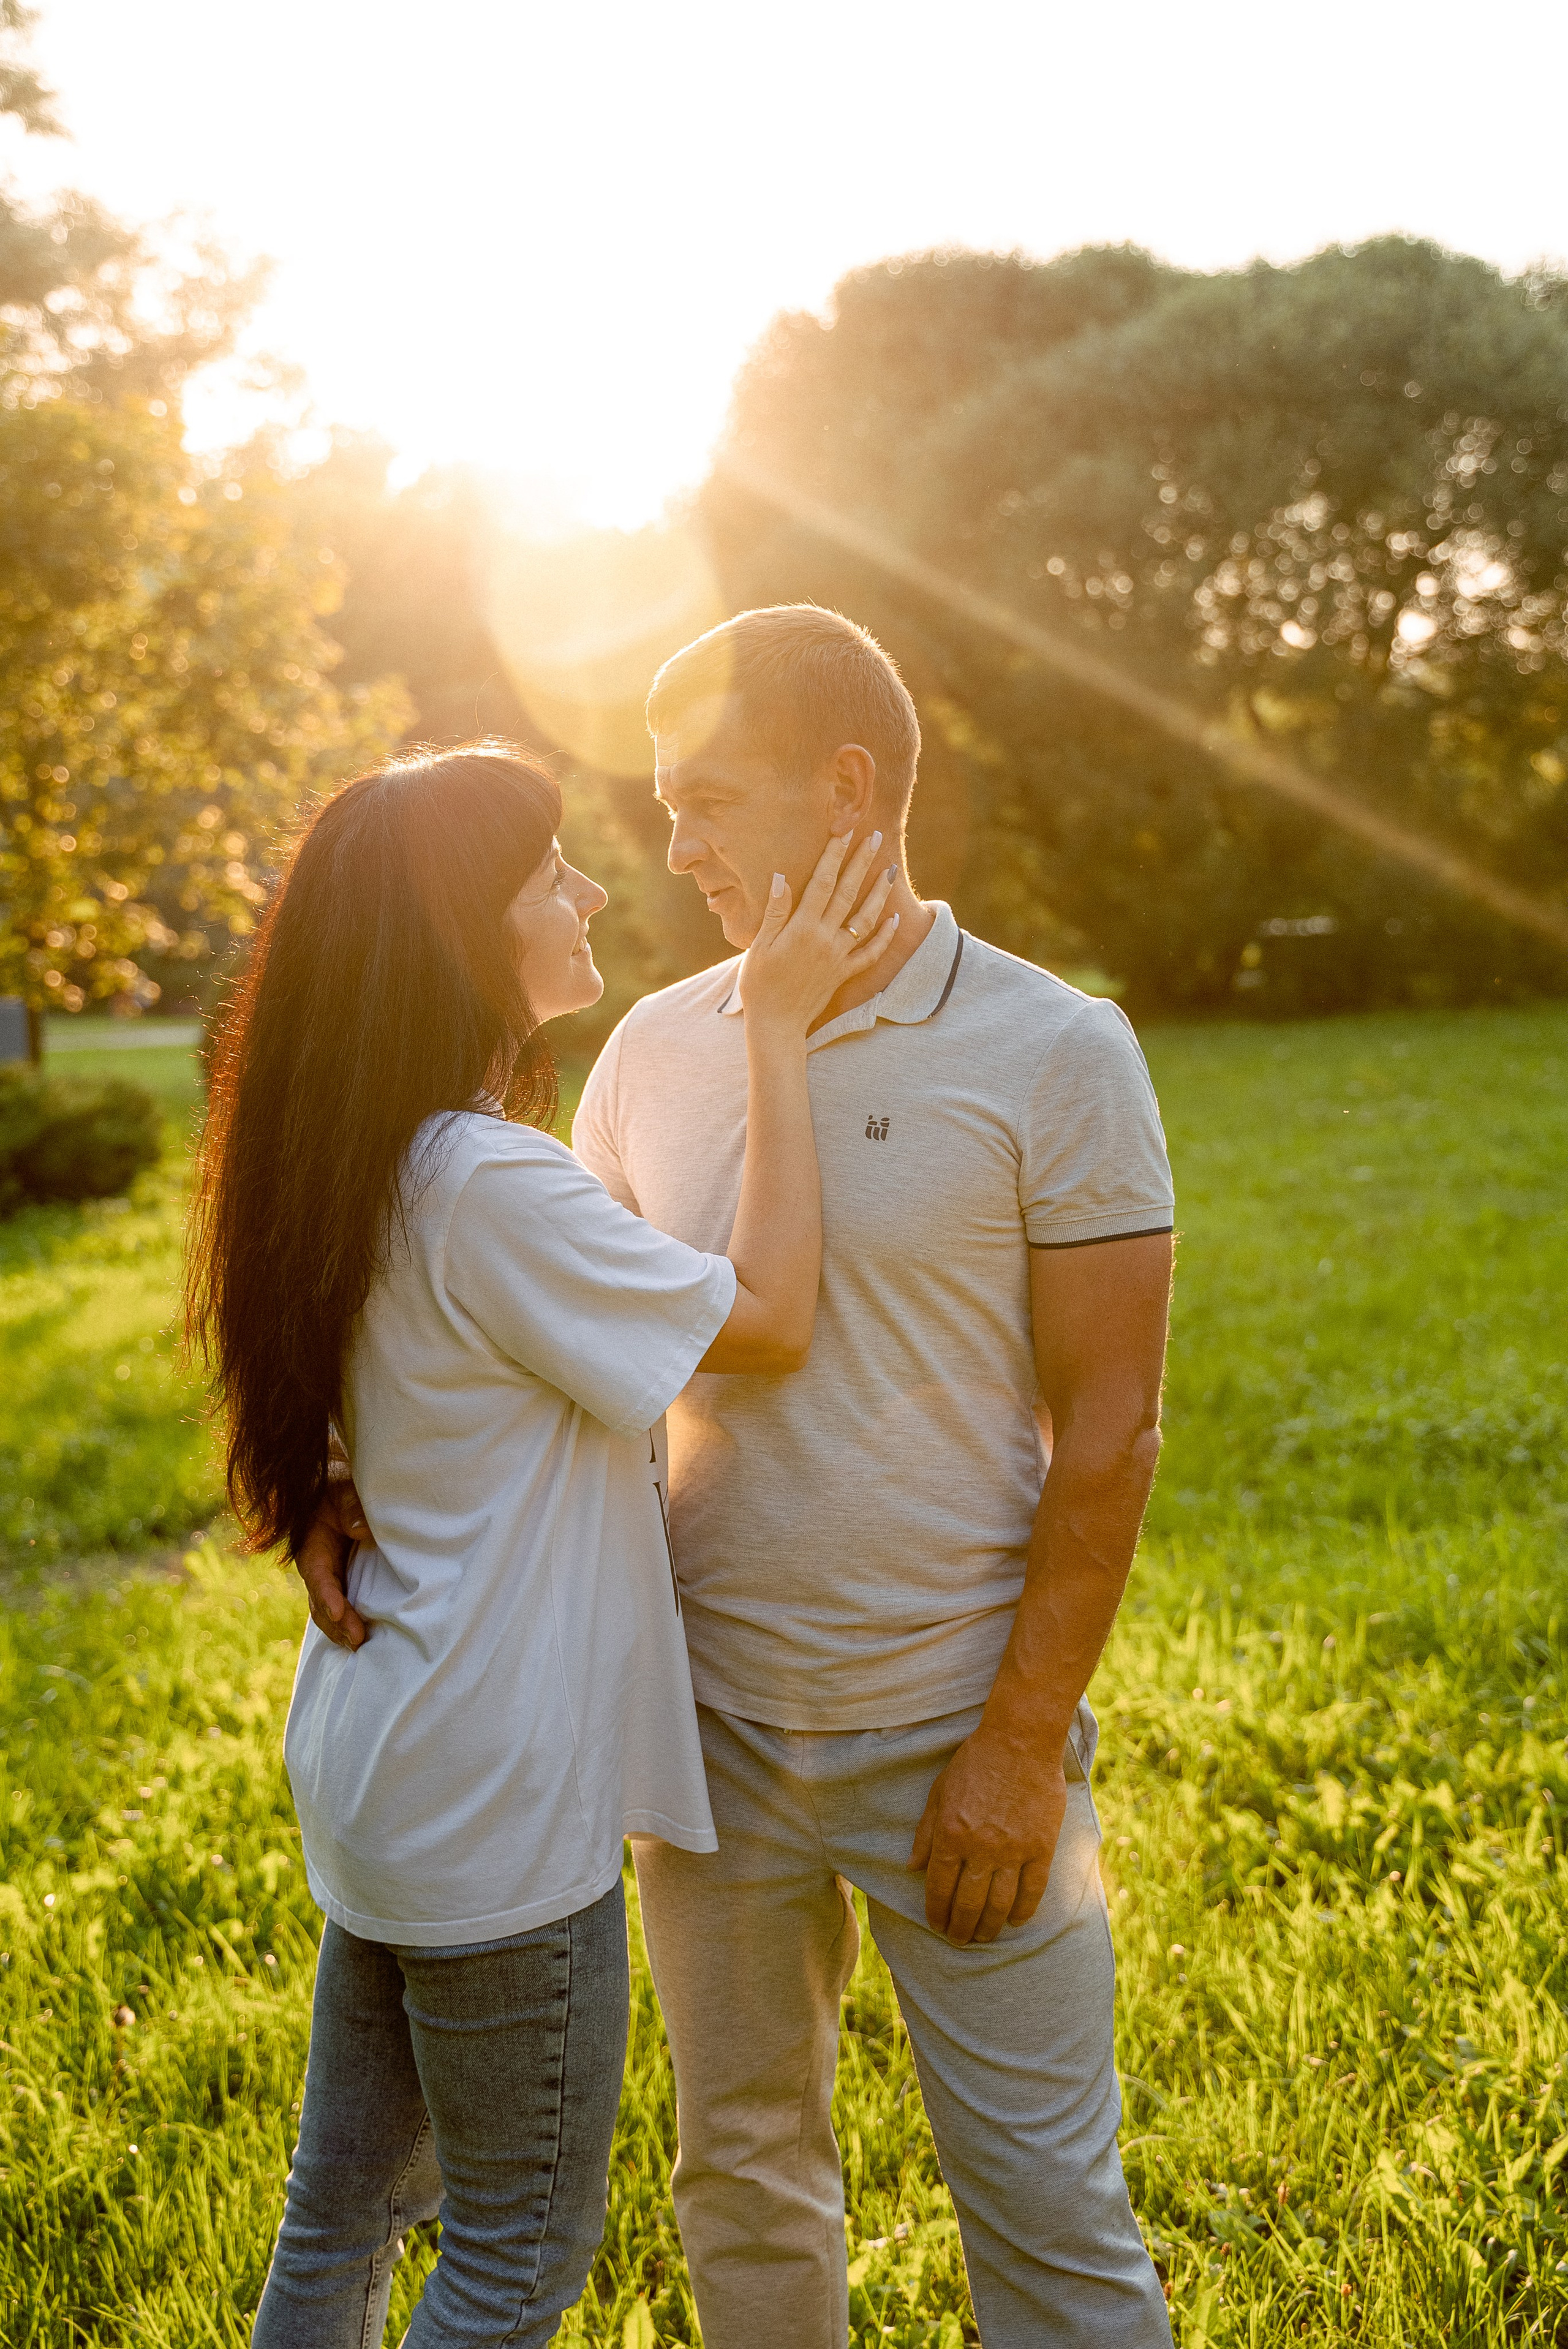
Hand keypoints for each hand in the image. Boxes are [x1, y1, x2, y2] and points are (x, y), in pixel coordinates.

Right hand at [294, 1480, 369, 1649]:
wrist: (336, 1489)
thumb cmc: (339, 1488)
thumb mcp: (343, 1490)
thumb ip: (351, 1507)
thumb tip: (361, 1530)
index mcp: (311, 1547)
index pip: (317, 1577)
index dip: (327, 1596)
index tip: (338, 1611)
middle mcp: (316, 1568)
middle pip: (321, 1603)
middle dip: (336, 1623)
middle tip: (356, 1640)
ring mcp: (329, 1578)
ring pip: (328, 1610)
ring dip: (341, 1630)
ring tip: (359, 1646)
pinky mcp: (342, 1581)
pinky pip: (341, 1606)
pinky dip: (347, 1623)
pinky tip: (362, 1639)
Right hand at [737, 830, 897, 1031]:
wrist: (776, 1024)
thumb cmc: (760, 984)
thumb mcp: (760, 946)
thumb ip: (775, 911)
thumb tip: (782, 877)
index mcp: (802, 928)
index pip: (821, 883)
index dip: (833, 856)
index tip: (843, 832)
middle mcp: (825, 939)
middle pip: (847, 893)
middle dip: (860, 862)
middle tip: (873, 836)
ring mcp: (838, 957)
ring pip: (865, 919)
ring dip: (878, 893)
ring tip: (888, 869)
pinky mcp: (844, 973)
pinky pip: (870, 953)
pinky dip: (884, 936)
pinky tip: (893, 919)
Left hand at [908, 1727, 1067, 1945]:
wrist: (1020, 1740)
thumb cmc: (974, 1762)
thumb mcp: (939, 1792)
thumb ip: (925, 1833)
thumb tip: (911, 1868)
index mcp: (951, 1835)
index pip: (939, 1888)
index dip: (936, 1913)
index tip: (936, 1926)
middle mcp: (981, 1848)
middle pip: (968, 1904)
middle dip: (960, 1928)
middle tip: (959, 1940)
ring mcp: (1014, 1850)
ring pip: (1000, 1904)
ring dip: (989, 1927)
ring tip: (984, 1936)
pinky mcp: (1042, 1847)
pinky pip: (1033, 1889)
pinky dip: (1024, 1910)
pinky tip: (1016, 1921)